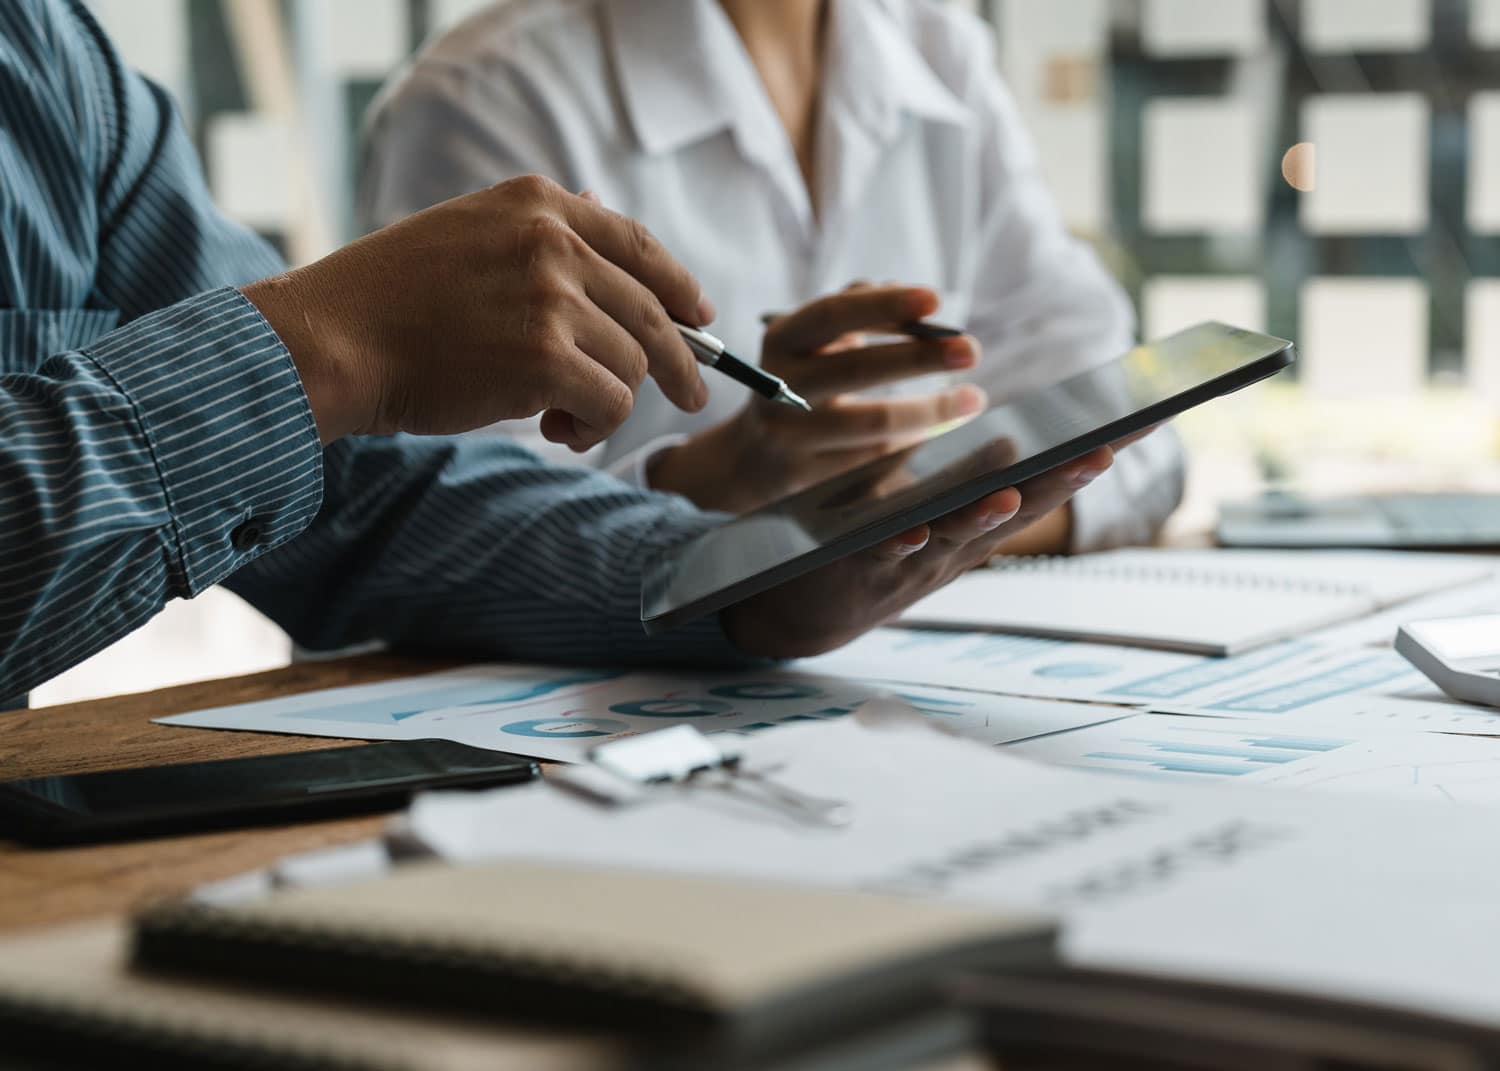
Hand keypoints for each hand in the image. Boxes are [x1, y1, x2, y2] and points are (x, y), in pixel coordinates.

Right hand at [242, 175, 712, 446]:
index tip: (699, 314)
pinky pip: (612, 403)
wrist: (335, 339)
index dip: (677, 284)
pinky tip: (559, 431)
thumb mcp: (469, 235)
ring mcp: (553, 299)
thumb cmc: (390, 300)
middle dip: (682, 362)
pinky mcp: (548, 359)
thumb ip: (539, 237)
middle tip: (693, 397)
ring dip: (608, 403)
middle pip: (652, 311)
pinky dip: (594, 427)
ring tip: (565, 420)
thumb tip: (606, 233)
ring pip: (632, 366)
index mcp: (538, 204)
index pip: (636, 242)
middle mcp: (554, 242)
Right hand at [650, 285, 985, 512]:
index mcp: (782, 340)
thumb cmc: (804, 379)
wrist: (754, 455)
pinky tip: (941, 429)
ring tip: (973, 399)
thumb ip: (862, 308)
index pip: (833, 314)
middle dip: (919, 358)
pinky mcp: (809, 476)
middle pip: (856, 370)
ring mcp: (792, 436)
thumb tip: (920, 303)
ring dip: (930, 411)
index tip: (935, 299)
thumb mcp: (817, 339)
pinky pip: (874, 458)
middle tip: (970, 350)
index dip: (884, 305)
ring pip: (872, 425)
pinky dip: (914, 441)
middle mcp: (779, 387)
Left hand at [722, 446, 1114, 657]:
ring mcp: (912, 564)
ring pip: (955, 539)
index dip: (1084, 458)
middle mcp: (955, 549)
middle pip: (1015, 513)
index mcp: (974, 525)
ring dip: (984, 518)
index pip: (1040, 485)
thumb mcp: (929, 509)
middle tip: (1104, 450)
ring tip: (1014, 492)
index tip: (1136, 420)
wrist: (804, 610)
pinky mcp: (862, 572)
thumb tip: (1016, 439)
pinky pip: (883, 557)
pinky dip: (901, 545)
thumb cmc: (874, 548)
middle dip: (1058, 484)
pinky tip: (913, 529)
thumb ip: (966, 479)